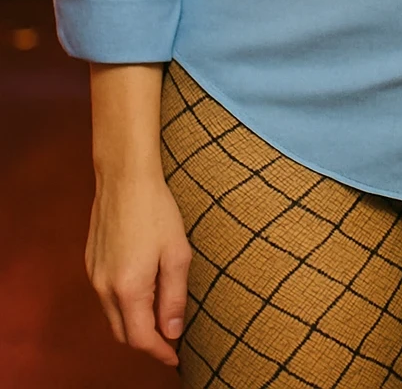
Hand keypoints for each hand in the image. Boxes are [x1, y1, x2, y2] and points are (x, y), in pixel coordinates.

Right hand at [86, 171, 192, 367]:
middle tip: (170, 337)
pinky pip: (106, 296)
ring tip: (160, 312)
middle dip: (147, 341)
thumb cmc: (156, 211)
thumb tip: (172, 331)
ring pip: (113, 316)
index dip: (160, 352)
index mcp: (129, 288)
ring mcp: (94, 275)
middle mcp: (105, 287)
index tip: (175, 357)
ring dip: (134, 322)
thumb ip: (174, 297)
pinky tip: (143, 289)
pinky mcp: (91, 262)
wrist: (124, 178)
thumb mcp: (177, 254)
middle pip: (123, 333)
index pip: (142, 338)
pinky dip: (123, 304)